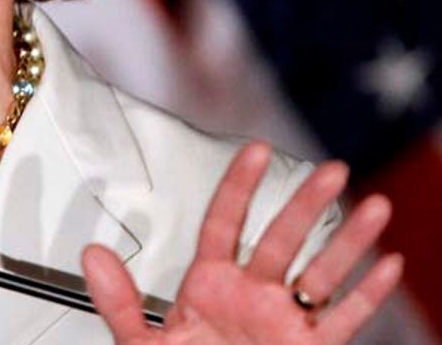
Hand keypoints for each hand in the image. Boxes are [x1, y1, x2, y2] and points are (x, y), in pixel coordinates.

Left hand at [82, 142, 401, 343]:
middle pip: (282, 240)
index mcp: (210, 285)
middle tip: (330, 171)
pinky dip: (368, 295)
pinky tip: (386, 266)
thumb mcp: (140, 343)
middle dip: (306, 204)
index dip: (240, 186)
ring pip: (321, 274)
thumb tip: (92, 256)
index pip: (225, 222)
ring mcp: (283, 320)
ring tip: (374, 209)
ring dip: (349, 243)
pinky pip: (344, 320)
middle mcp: (251, 294)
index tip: (255, 152)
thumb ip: (117, 301)